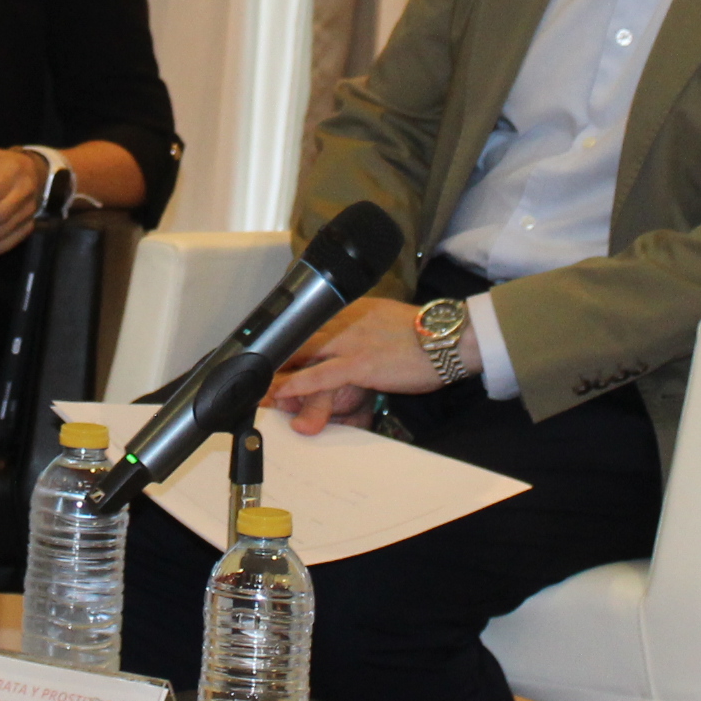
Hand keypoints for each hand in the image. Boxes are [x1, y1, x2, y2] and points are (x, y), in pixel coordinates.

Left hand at [265, 298, 461, 434]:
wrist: (451, 337)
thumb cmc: (426, 333)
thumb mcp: (388, 319)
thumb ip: (365, 325)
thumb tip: (354, 336)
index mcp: (354, 309)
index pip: (312, 320)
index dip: (286, 335)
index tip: (266, 344)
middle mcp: (347, 321)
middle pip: (300, 336)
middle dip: (274, 353)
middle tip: (249, 367)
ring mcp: (353, 342)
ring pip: (304, 356)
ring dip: (279, 372)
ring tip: (256, 385)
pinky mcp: (362, 364)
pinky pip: (322, 376)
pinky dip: (298, 384)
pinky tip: (281, 392)